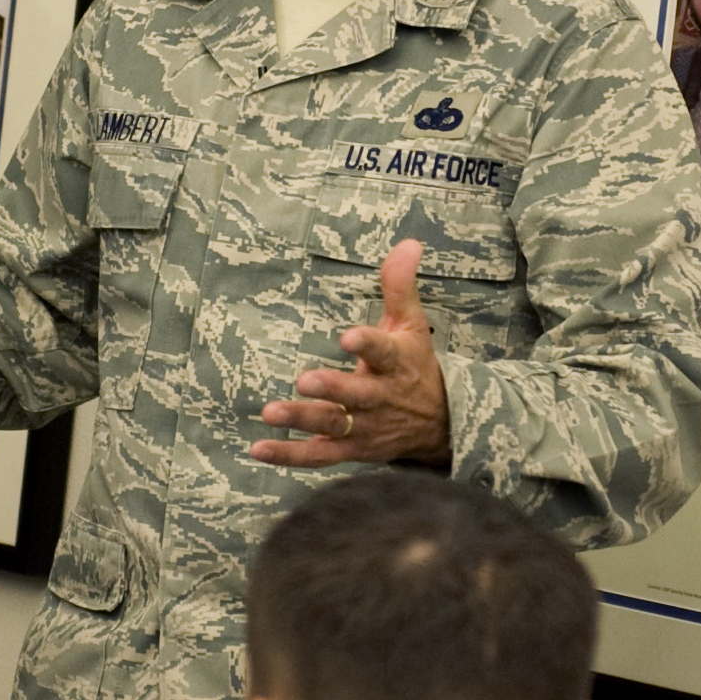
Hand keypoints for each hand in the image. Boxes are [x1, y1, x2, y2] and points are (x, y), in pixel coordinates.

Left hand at [250, 240, 452, 466]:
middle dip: (331, 389)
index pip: (384, 352)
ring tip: (270, 412)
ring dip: (303, 420)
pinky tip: (258, 448)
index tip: (348, 337)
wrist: (442, 425)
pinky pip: (319, 456)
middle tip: (304, 380)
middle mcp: (380, 398)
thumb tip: (408, 243)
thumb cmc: (416, 365)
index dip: (367, 345)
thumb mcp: (412, 324)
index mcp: (396, 363)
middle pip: (356, 396)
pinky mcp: (351, 449)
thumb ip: (400, 285)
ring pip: (334, 426)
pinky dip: (289, 455)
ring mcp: (365, 427)